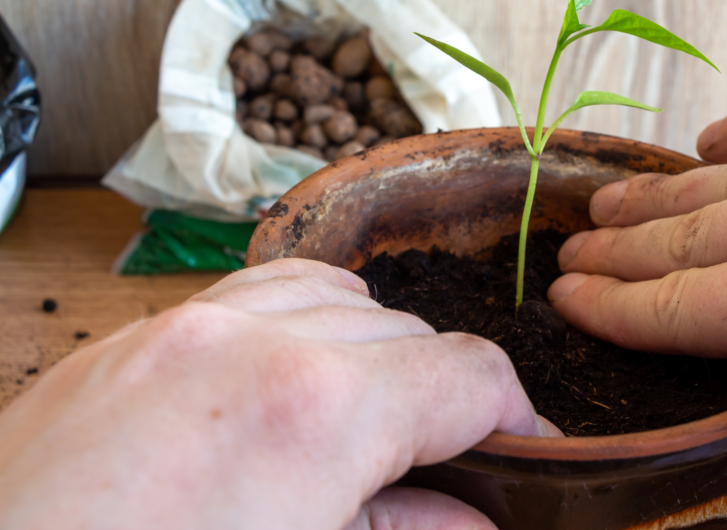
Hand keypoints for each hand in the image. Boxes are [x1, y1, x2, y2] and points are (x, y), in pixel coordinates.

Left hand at [0, 259, 557, 529]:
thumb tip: (470, 519)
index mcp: (315, 413)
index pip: (468, 374)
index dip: (514, 416)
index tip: (520, 451)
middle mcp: (252, 342)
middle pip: (408, 332)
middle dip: (437, 398)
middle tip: (438, 468)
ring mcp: (183, 328)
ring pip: (335, 294)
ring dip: (371, 350)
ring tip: (368, 421)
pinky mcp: (133, 339)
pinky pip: (253, 294)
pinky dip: (299, 323)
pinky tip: (292, 378)